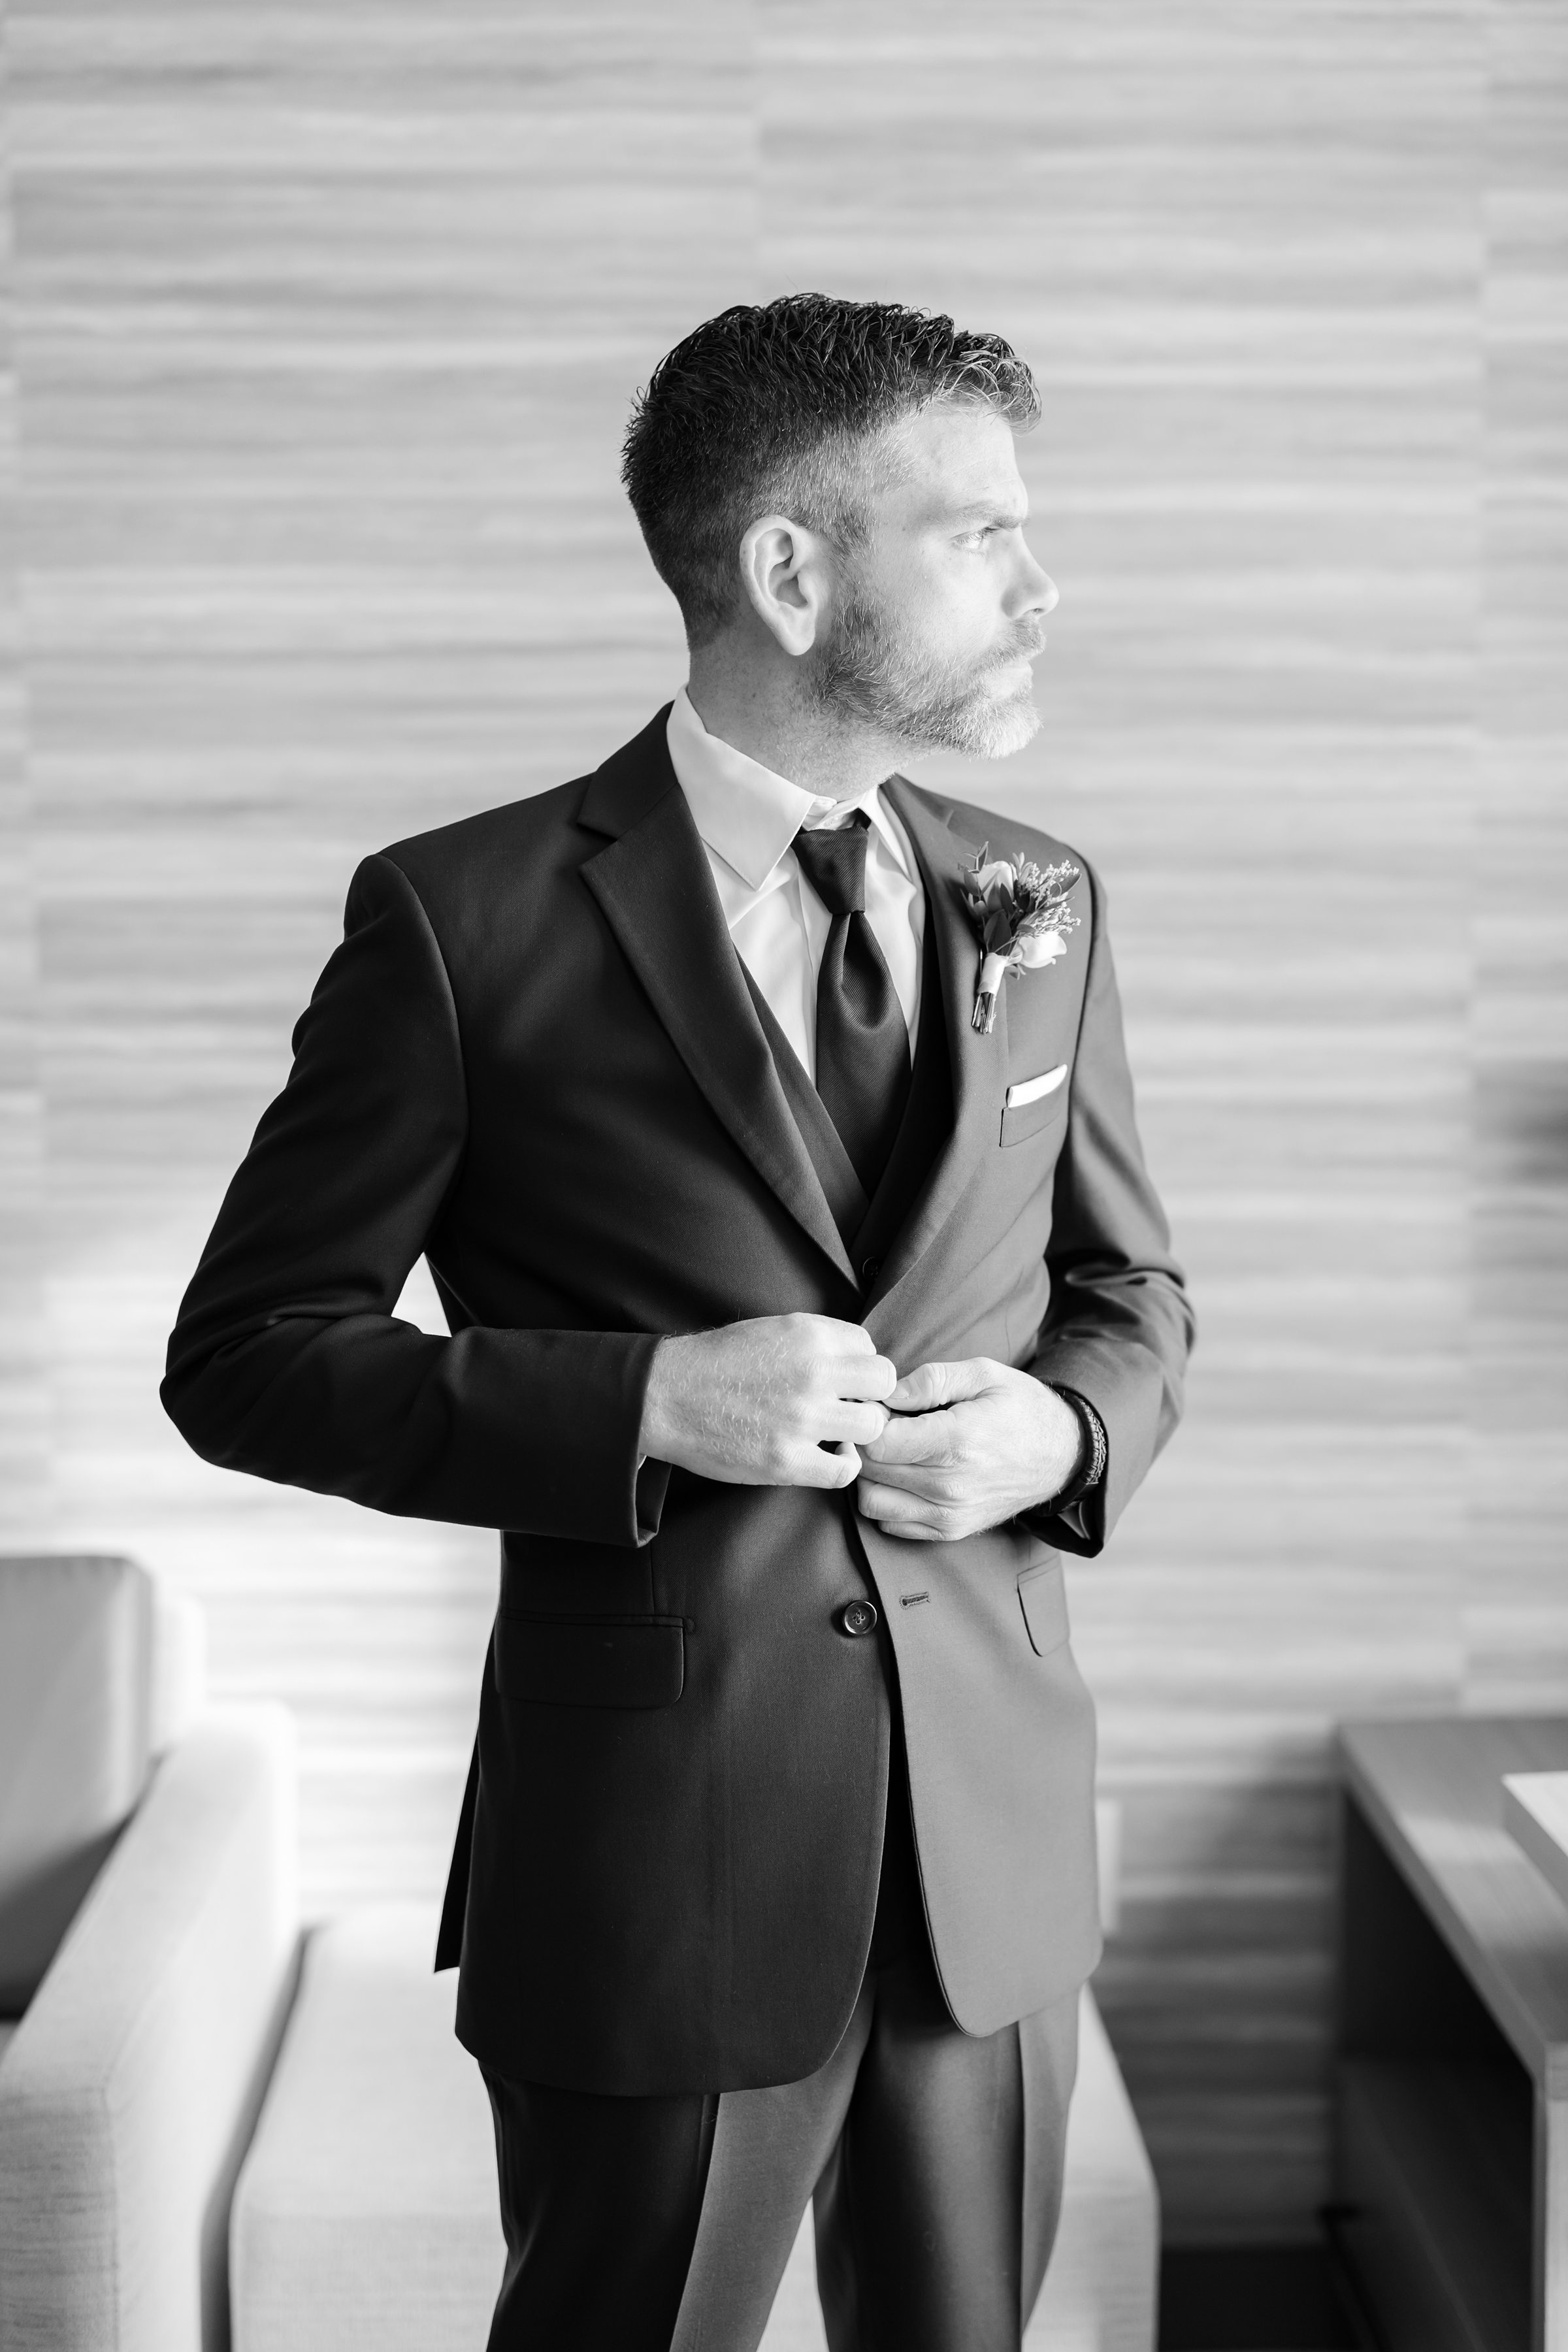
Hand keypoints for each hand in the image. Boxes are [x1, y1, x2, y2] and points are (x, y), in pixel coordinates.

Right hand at [640, 1314, 897, 1489]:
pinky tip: (827, 1455)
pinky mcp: (786, 1460)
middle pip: (883, 1383)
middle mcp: (812, 1373)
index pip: (869, 1347)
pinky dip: (842, 1465)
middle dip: (868, 1395)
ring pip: (872, 1426)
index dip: (858, 1366)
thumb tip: (857, 1359)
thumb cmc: (716, 1361)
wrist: (666, 1395)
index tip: (842, 1379)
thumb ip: (816, 1340)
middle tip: (846, 1405)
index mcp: (808, 1335)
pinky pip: (844, 1470)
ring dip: (858, 1430)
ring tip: (836, 1430)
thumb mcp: (770, 1328)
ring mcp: (801, 1419)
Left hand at [855, 1358, 1082, 1541]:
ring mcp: (949, 1515)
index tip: (880, 1408)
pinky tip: (903, 1474)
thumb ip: (931, 1379)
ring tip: (890, 1451)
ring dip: (869, 1475)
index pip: (878, 1444)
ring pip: (871, 1502)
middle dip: (864, 1445)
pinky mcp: (949, 1531)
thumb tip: (887, 1392)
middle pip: (870, 1471)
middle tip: (883, 1425)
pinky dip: (885, 1500)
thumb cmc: (1020, 1408)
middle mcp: (950, 1486)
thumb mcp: (984, 1373)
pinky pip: (889, 1523)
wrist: (1061, 1456)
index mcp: (957, 1442)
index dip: (868, 1422)